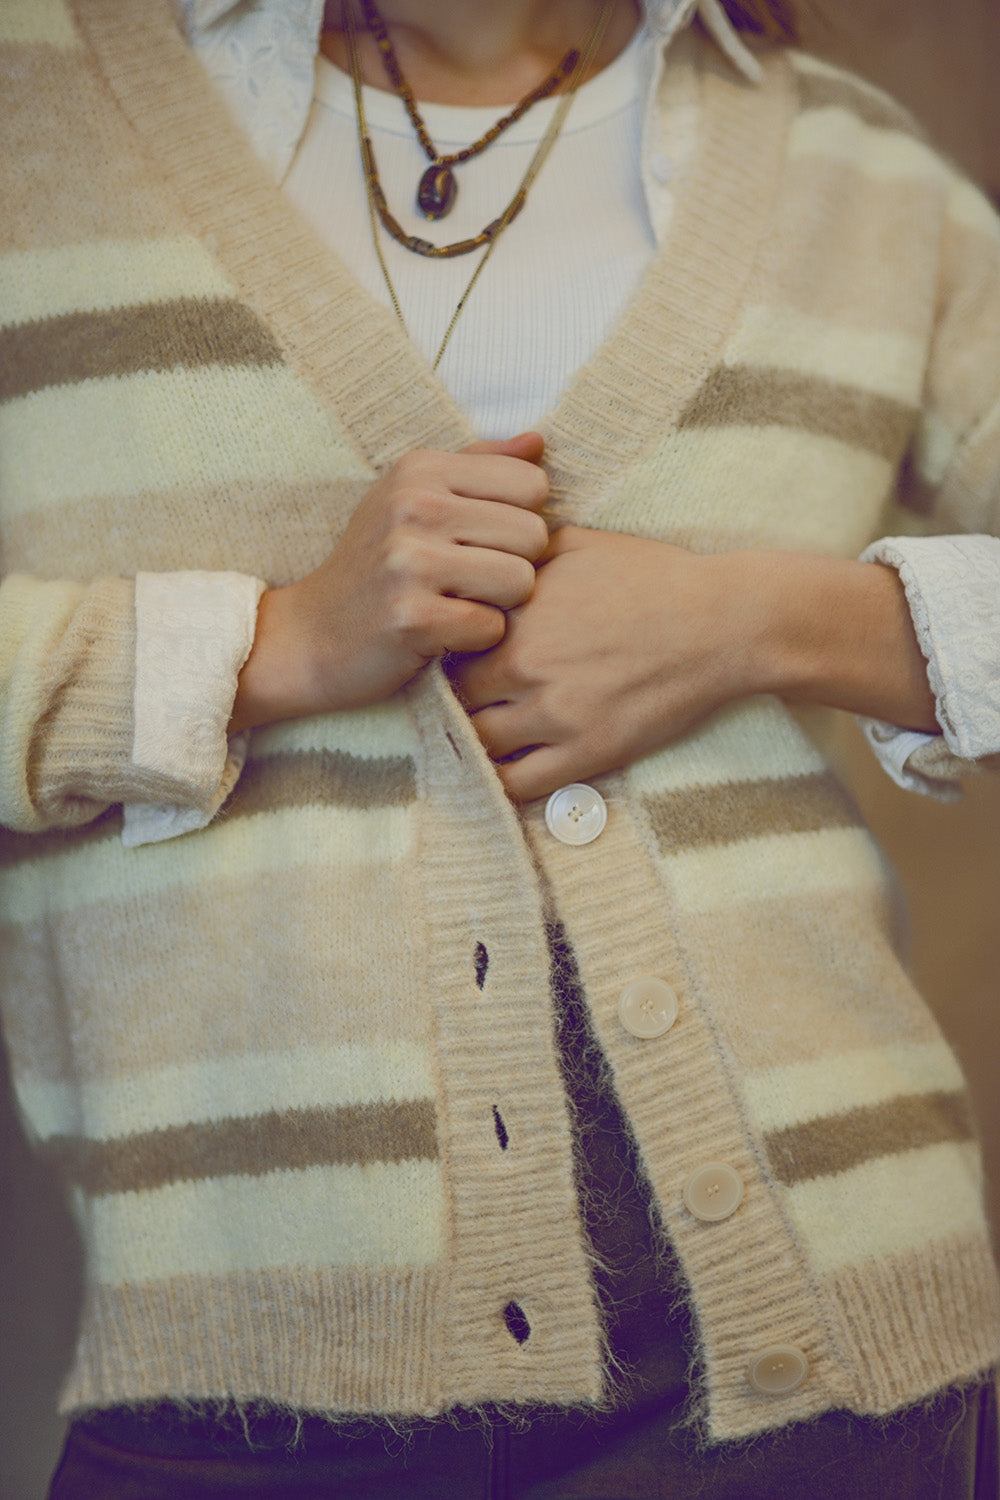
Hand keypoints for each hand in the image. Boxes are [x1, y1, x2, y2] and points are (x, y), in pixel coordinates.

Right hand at [231, 433, 548, 730]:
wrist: (309, 636)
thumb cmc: (374, 565)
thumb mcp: (411, 498)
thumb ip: (478, 467)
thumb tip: (539, 442)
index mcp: (420, 469)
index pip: (532, 484)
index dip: (520, 520)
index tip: (480, 541)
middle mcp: (413, 506)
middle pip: (534, 534)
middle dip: (515, 566)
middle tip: (471, 581)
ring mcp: (409, 562)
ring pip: (520, 581)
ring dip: (499, 605)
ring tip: (458, 604)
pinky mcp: (411, 618)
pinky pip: (492, 628)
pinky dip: (474, 640)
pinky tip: (442, 634)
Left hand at [452, 525, 754, 800]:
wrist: (723, 623)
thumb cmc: (655, 577)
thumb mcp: (578, 544)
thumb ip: (521, 555)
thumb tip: (483, 553)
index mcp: (517, 613)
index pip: (448, 640)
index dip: (448, 649)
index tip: (457, 653)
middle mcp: (525, 664)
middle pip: (455, 694)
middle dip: (459, 694)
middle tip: (471, 695)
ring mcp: (555, 714)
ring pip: (478, 741)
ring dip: (478, 737)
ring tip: (491, 729)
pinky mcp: (587, 753)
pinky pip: (518, 784)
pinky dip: (504, 779)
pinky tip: (511, 766)